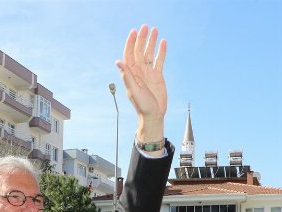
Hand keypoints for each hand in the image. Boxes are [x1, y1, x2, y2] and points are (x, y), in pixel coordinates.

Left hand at [116, 24, 166, 143]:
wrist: (154, 115)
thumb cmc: (142, 105)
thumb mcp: (134, 91)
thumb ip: (127, 76)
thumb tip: (118, 62)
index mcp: (131, 73)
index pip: (129, 54)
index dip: (130, 42)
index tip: (134, 32)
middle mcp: (139, 71)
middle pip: (139, 50)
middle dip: (142, 38)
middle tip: (145, 27)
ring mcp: (148, 72)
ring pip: (149, 53)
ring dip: (151, 42)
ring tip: (155, 30)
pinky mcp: (157, 76)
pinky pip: (159, 60)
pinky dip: (161, 51)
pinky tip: (163, 42)